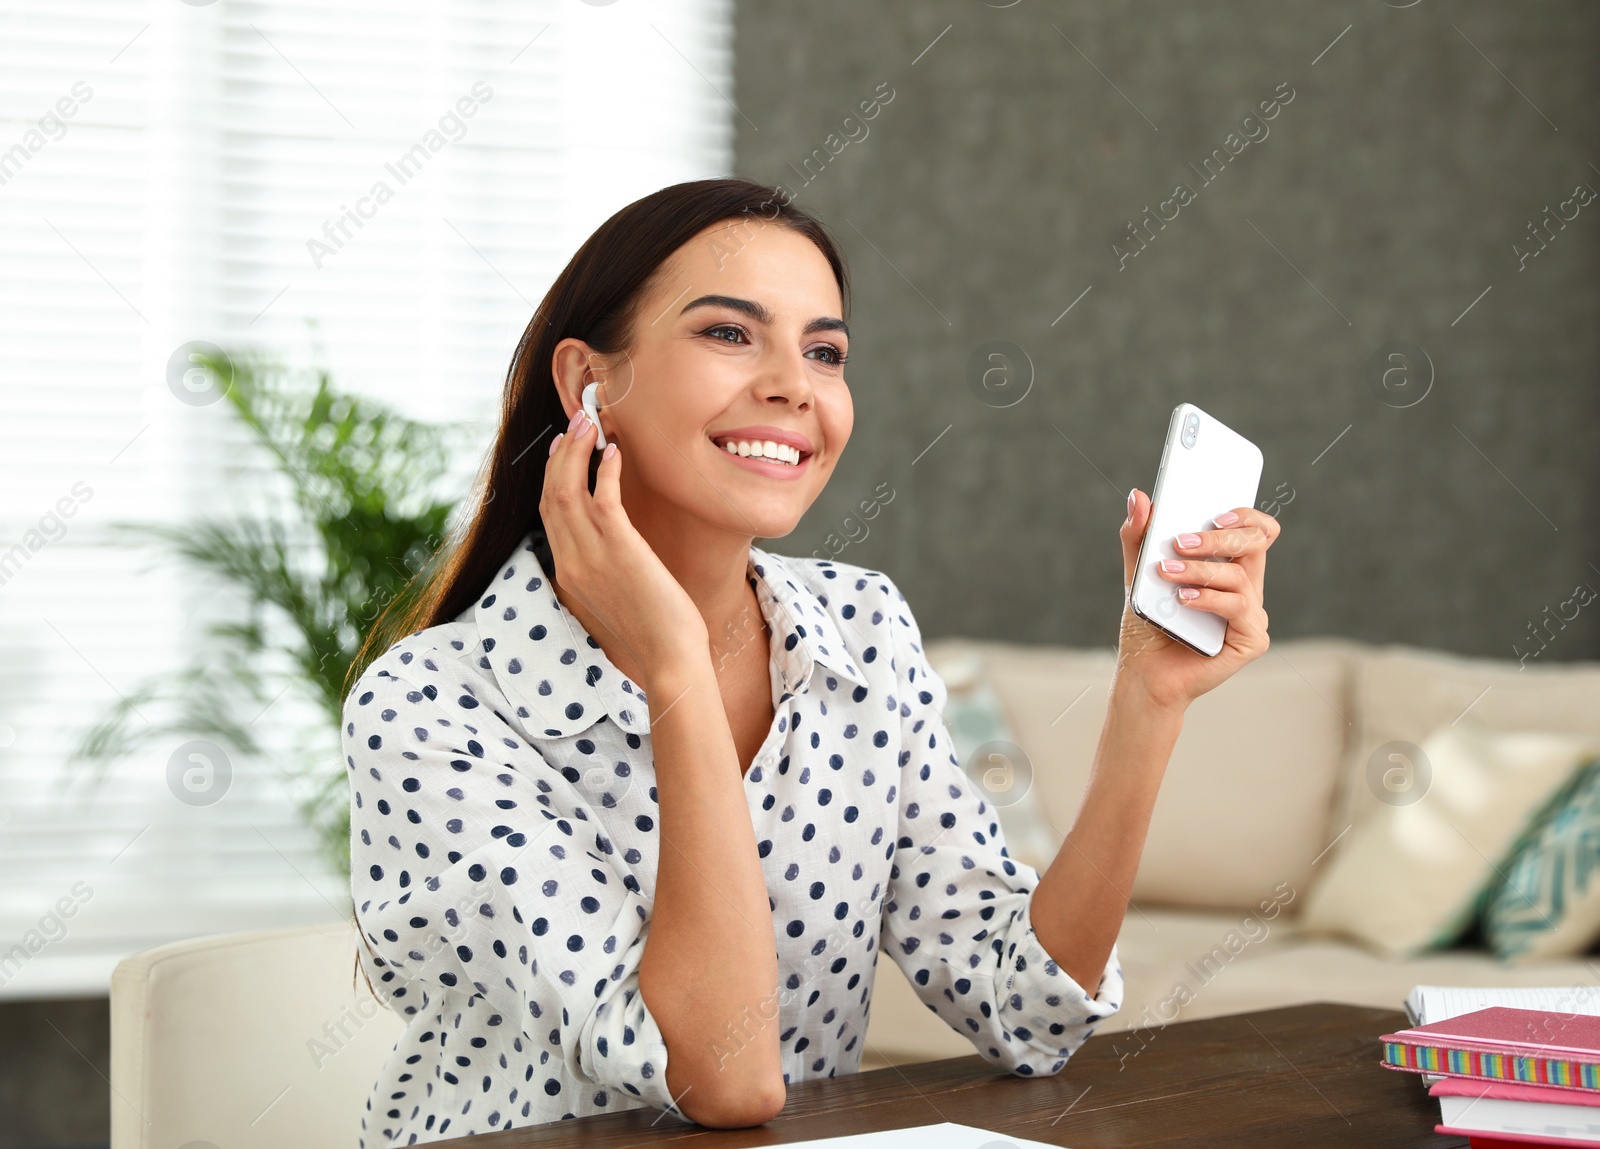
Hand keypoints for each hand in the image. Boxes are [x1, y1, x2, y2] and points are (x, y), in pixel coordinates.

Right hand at [540, 409, 708, 683]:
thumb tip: (615, 547)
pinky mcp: (619, 551)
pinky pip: (603, 499)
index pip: (548, 514)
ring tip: (589, 423)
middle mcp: (571, 563)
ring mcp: (591, 557)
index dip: (553, 476)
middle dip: (561, 454)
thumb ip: (605, 571)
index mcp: (568, 574)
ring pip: (568, 490)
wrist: (669, 659)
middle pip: (551, 495)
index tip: (561, 449)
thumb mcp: (617, 598)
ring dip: (577, 452)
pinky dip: (605, 471)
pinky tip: (615, 452)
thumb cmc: (653, 632)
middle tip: (575, 423)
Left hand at [1114, 489, 1277, 711]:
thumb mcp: (1139, 574)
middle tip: (1179, 541)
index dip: (1246, 515)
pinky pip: (1237, 608)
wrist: (1143, 673)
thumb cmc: (1149, 625)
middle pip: (1255, 544)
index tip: (1215, 513)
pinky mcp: (1251, 640)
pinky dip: (1208, 600)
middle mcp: (1246, 588)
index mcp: (1229, 567)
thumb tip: (1139, 496)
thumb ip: (1139, 537)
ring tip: (1167, 573)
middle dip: (1218, 538)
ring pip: (1239, 576)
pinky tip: (1183, 599)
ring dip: (1200, 570)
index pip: (1256, 530)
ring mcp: (1252, 614)